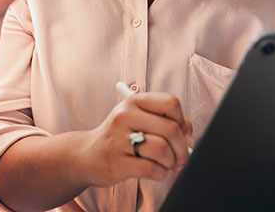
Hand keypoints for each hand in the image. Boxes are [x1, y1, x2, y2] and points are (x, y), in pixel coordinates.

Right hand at [78, 92, 193, 185]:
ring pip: (162, 150)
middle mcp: (125, 116)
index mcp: (133, 101)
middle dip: (182, 148)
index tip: (182, 134)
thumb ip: (163, 121)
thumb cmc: (118, 137)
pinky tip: (154, 171)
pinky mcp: (117, 162)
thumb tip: (188, 133)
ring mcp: (119, 139)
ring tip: (166, 164)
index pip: (171, 103)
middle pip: (171, 129)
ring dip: (171, 162)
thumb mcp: (137, 120)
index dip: (182, 120)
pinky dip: (160, 173)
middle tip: (182, 158)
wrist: (85, 155)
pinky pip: (152, 169)